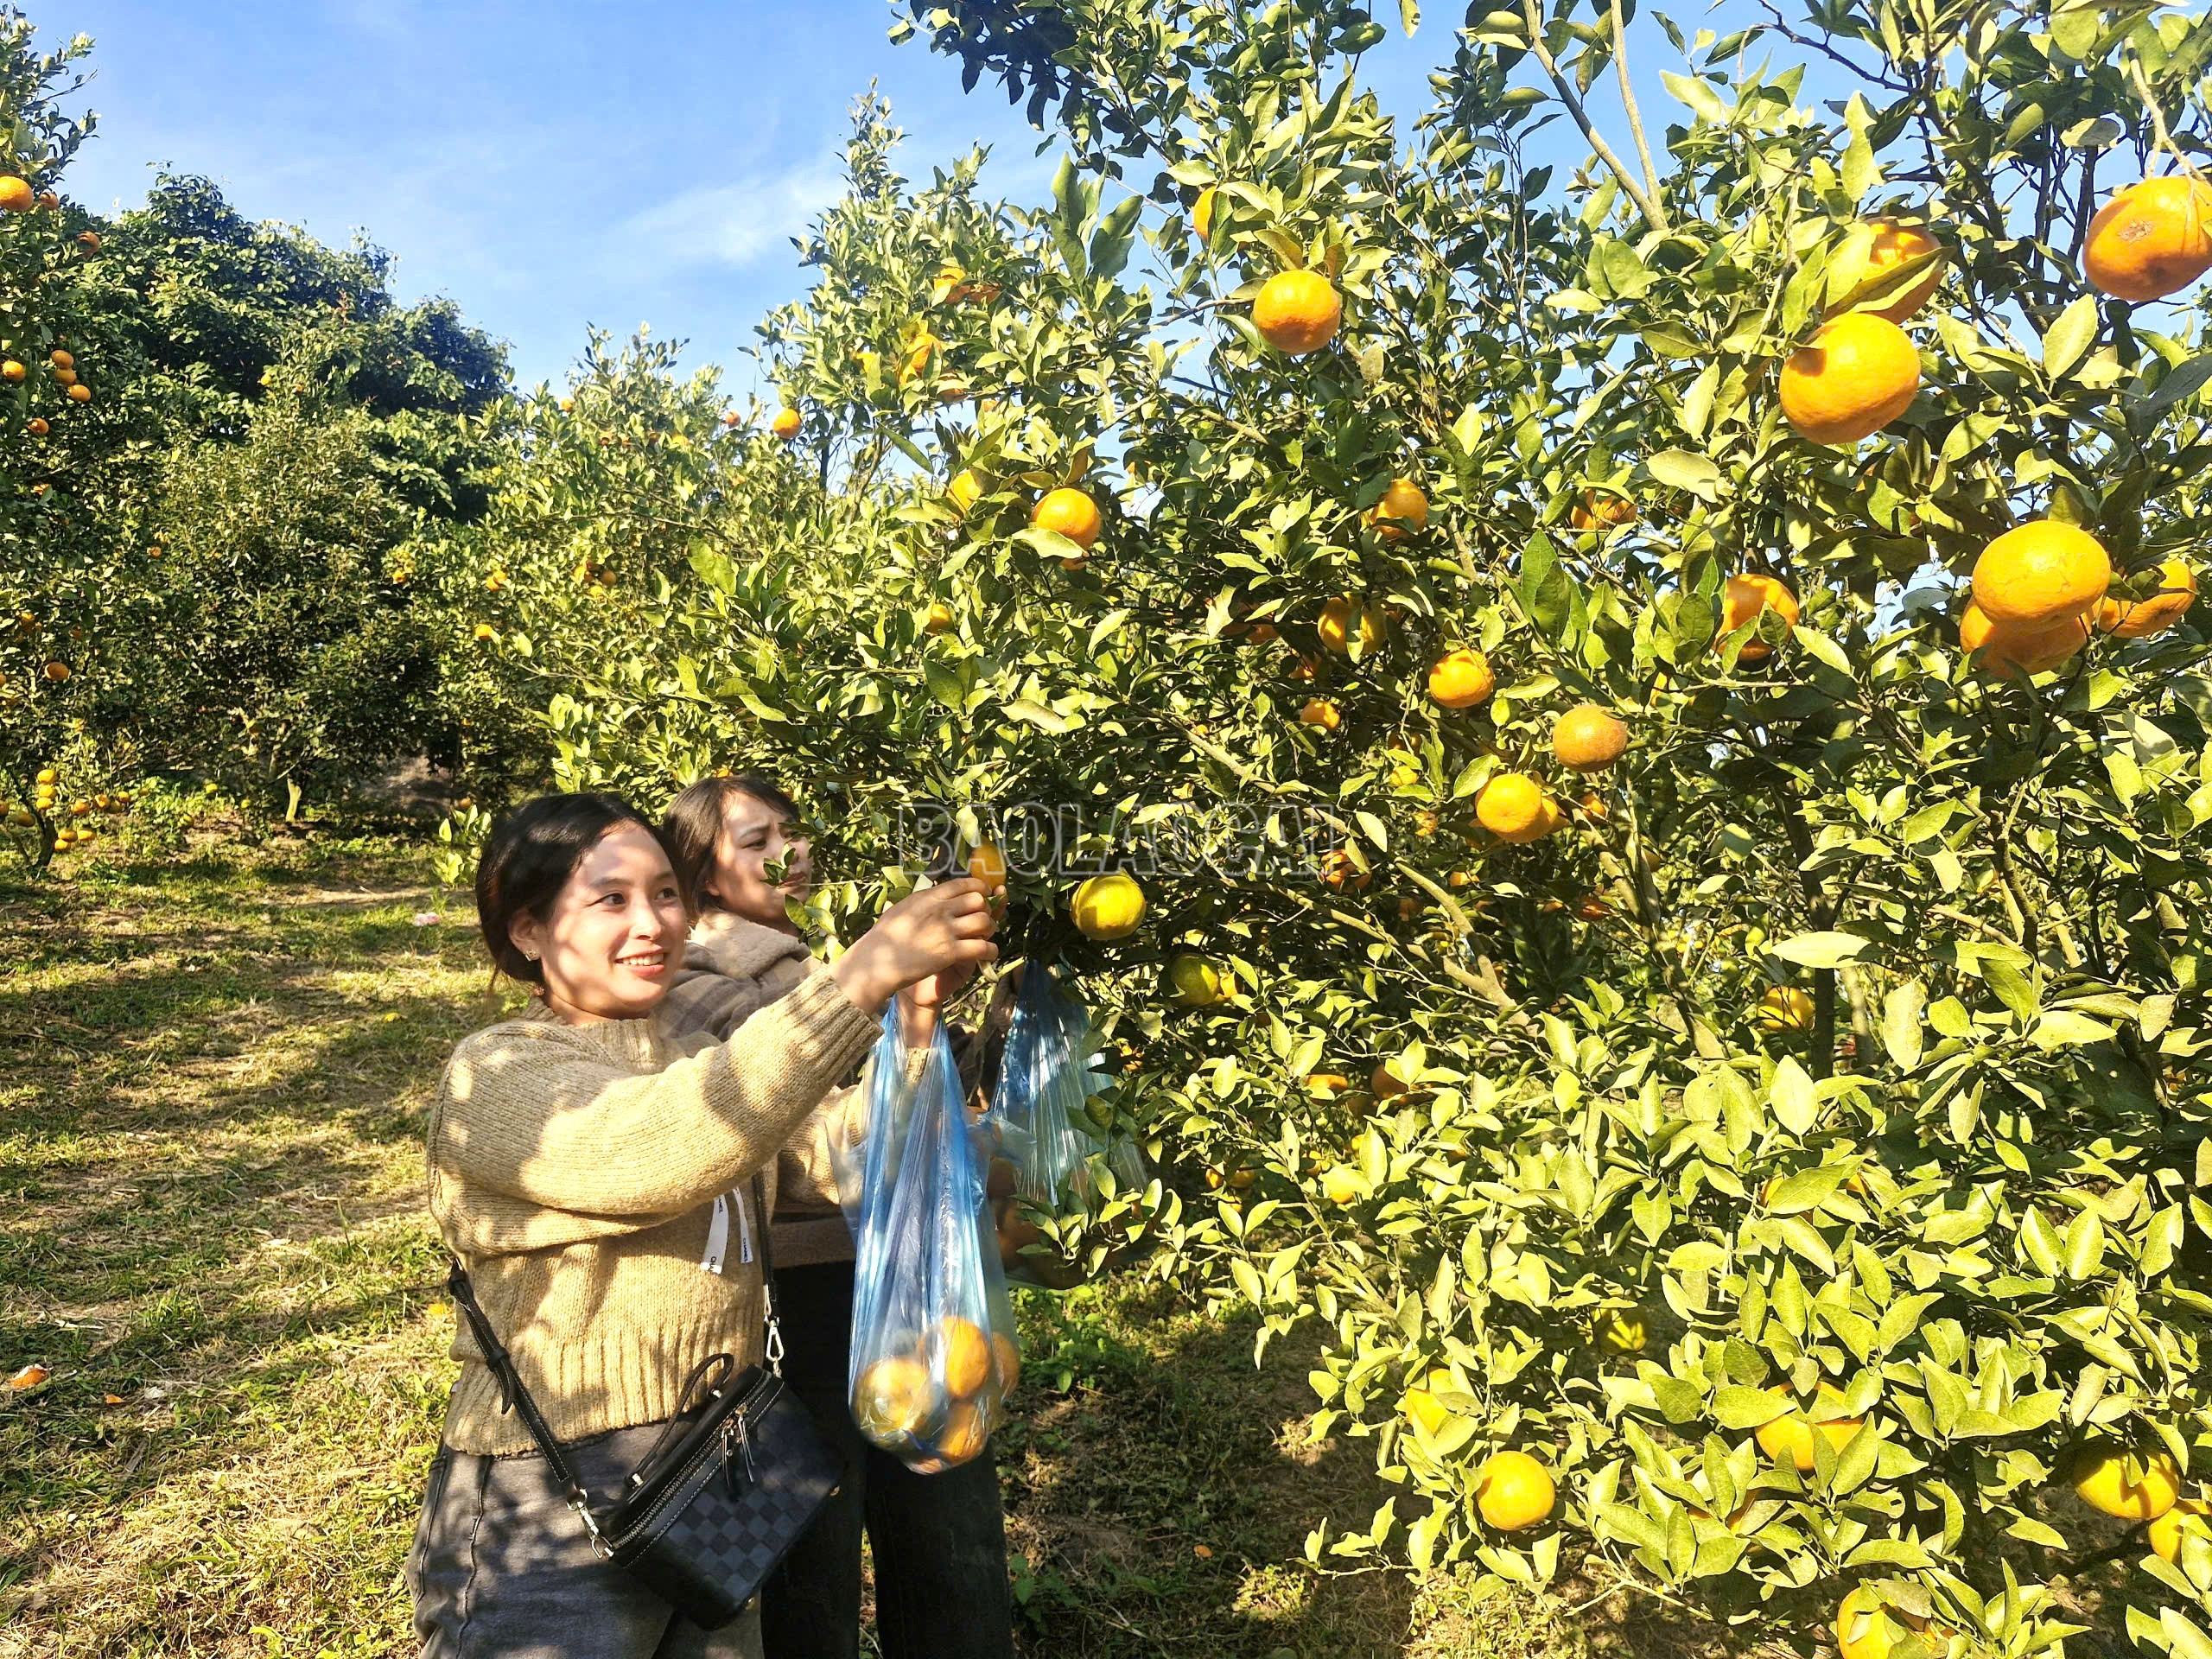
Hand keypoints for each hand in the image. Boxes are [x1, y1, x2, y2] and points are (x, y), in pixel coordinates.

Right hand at [830, 877, 998, 1015]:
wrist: (876, 963)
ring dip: (990, 930)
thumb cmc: (883, 938)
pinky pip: (982, 947)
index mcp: (928, 897)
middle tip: (983, 920)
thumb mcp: (900, 909)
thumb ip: (920, 901)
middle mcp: (940, 910)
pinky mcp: (950, 952)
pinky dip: (991, 951)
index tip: (984, 894)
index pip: (963, 884)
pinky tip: (989, 954)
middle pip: (978, 901)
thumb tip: (929, 893)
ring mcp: (946, 931)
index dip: (980, 888)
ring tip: (985, 937)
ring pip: (984, 922)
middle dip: (986, 910)